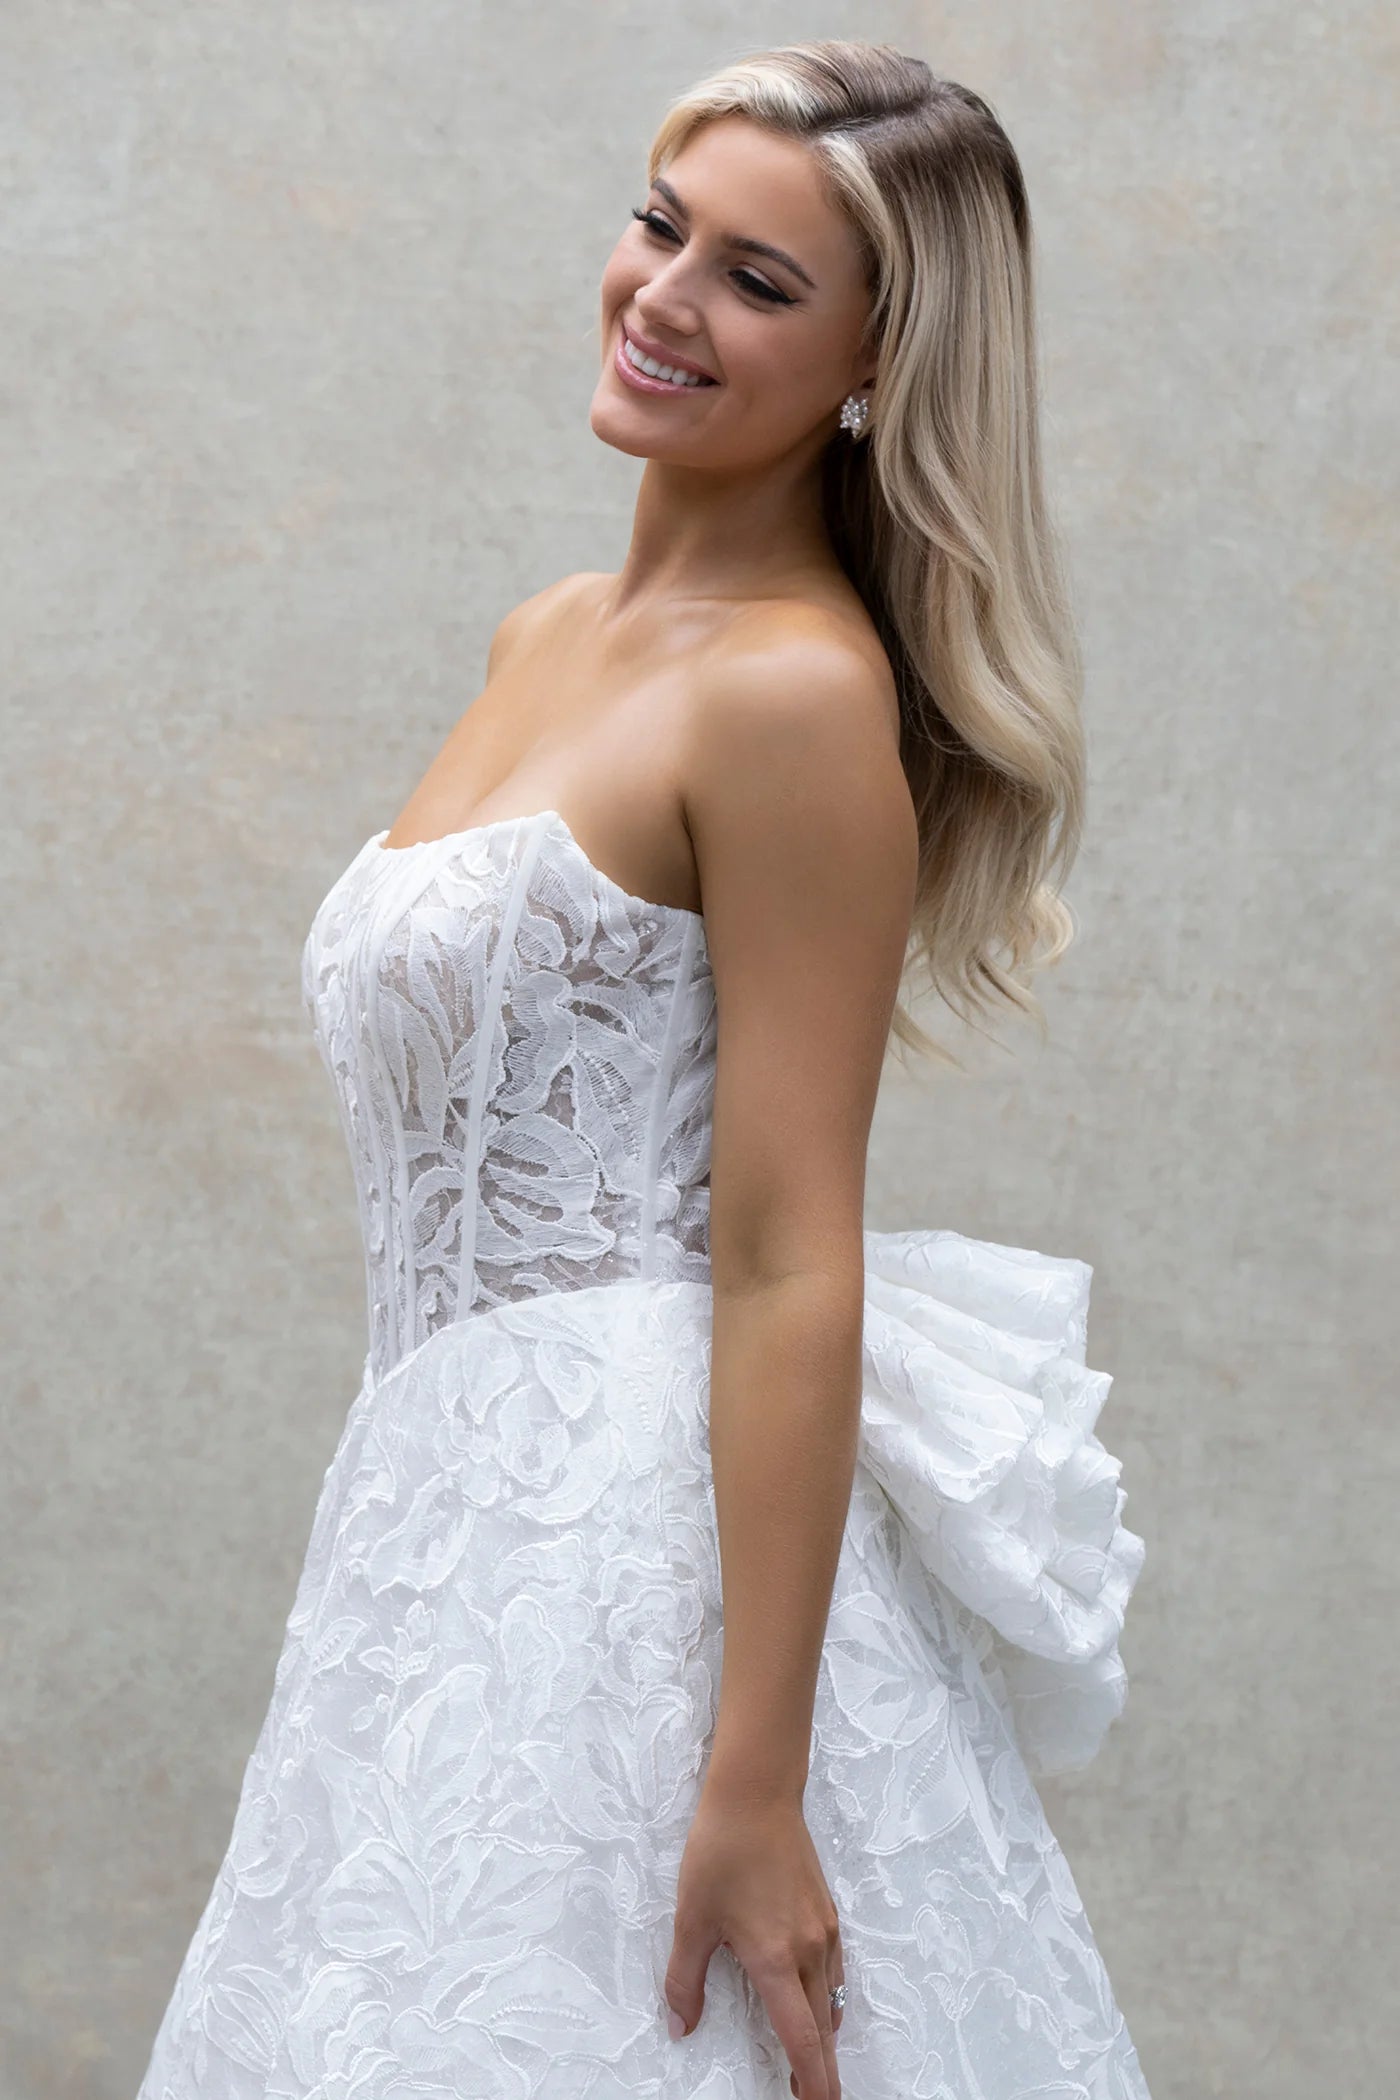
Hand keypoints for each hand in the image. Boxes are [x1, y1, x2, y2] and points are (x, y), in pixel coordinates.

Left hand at [663, 1777, 845, 2098]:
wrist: (757, 1794)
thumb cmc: (720, 1851)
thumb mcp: (691, 1918)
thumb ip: (685, 1980)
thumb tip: (681, 2028)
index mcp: (774, 1960)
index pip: (801, 2038)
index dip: (811, 2081)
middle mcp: (808, 1951)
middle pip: (824, 2029)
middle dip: (822, 2071)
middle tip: (814, 2099)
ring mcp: (823, 1930)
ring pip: (833, 2000)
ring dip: (826, 2037)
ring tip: (815, 2063)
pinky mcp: (826, 1911)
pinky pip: (836, 1971)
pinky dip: (830, 2000)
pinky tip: (820, 2005)